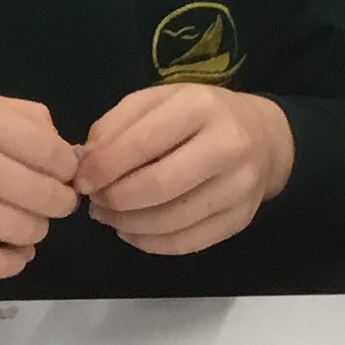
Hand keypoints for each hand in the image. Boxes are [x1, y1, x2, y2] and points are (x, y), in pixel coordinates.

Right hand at [0, 93, 80, 279]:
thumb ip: (22, 119)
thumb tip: (71, 155)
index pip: (54, 154)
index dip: (66, 170)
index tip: (57, 175)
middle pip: (48, 197)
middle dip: (55, 203)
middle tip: (41, 202)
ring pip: (28, 232)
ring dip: (33, 232)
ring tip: (16, 222)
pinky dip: (14, 261)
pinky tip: (8, 250)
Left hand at [73, 84, 293, 254]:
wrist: (263, 137)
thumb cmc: (198, 116)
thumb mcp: (157, 101)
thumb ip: (116, 126)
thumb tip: (85, 165)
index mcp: (200, 107)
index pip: (143, 142)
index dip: (104, 167)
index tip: (81, 180)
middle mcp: (227, 146)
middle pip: (157, 187)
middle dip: (115, 199)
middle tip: (95, 201)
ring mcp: (239, 187)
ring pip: (171, 220)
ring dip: (128, 224)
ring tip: (109, 216)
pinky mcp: (241, 219)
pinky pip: (187, 242)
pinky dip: (150, 243)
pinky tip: (132, 231)